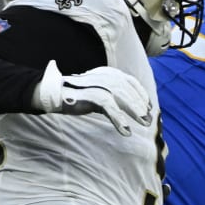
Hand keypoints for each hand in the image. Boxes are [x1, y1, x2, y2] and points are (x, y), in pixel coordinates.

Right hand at [32, 60, 152, 135]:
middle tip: (149, 121)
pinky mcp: (90, 94)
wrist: (55, 95)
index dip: (142, 95)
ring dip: (134, 111)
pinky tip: (125, 130)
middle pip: (128, 91)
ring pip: (121, 96)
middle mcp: (105, 76)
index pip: (131, 82)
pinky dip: (119, 119)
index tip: (149, 108)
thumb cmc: (81, 96)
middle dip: (141, 106)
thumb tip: (138, 111)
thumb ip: (117, 99)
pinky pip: (109, 106)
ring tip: (144, 123)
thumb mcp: (102, 94)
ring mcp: (97, 84)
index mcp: (110, 73)